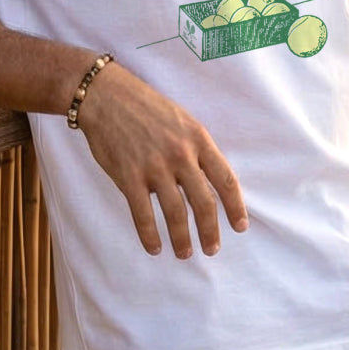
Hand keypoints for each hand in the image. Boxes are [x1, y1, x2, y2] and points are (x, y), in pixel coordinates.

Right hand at [78, 61, 247, 258]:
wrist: (108, 96)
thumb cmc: (148, 108)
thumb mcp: (182, 121)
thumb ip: (196, 149)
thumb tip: (210, 182)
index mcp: (198, 138)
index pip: (224, 178)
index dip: (235, 206)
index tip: (240, 227)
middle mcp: (180, 153)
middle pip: (203, 202)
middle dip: (210, 231)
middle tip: (212, 249)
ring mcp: (154, 166)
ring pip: (175, 213)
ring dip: (182, 239)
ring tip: (185, 253)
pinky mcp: (128, 176)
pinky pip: (143, 214)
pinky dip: (150, 236)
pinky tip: (155, 247)